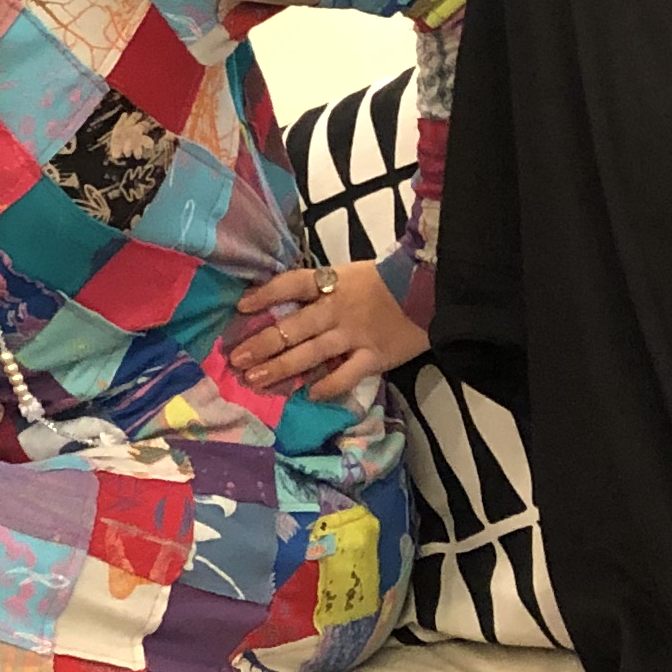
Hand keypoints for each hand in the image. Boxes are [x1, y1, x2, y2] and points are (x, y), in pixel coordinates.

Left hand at [231, 258, 424, 402]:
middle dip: (262, 343)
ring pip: (311, 353)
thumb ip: (322, 290)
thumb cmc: (388, 282)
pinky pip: (345, 375)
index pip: (291, 284)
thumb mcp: (351, 274)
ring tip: (255, 379)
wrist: (434, 289)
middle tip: (236, 359)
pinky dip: (327, 386)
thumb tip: (286, 304)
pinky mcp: (374, 356)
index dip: (265, 294)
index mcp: (332, 282)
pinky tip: (309, 396)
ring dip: (281, 367)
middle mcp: (337, 308)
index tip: (240, 307)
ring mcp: (355, 334)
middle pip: (293, 326)